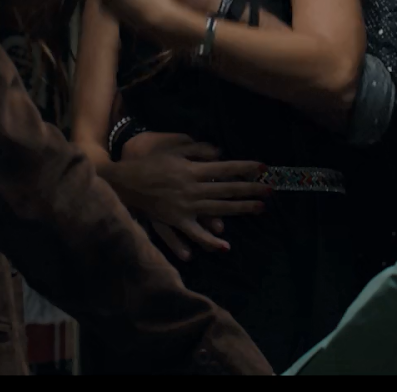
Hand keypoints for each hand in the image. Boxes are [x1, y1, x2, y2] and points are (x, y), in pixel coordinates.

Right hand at [108, 132, 270, 260]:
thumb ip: (197, 150)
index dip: (245, 168)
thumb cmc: (149, 163)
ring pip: (218, 209)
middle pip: (227, 190)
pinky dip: (208, 240)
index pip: (225, 169)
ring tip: (260, 209)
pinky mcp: (175, 221)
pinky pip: (194, 233)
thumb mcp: (173, 150)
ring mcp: (185, 207)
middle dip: (251, 189)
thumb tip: (219, 152)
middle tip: (271, 190)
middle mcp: (192, 189)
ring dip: (241, 209)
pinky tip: (224, 246)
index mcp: (192, 170)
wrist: (124, 182)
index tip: (263, 168)